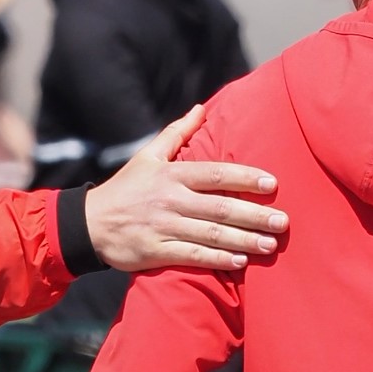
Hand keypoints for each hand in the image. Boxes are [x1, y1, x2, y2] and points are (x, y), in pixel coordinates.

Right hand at [84, 106, 287, 274]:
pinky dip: (217, 259)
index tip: (272, 184)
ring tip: (271, 245)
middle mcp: (170, 200)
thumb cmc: (125, 188)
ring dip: (244, 240)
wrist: (89, 224)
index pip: (215, 174)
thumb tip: (201, 108)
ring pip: (211, 234)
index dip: (245, 178)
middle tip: (283, 221)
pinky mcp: (156, 252)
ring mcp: (164, 227)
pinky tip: (240, 262)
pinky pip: (193, 256)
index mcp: (171, 175)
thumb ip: (177, 133)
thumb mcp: (147, 156)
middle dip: (255, 215)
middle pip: (220, 208)